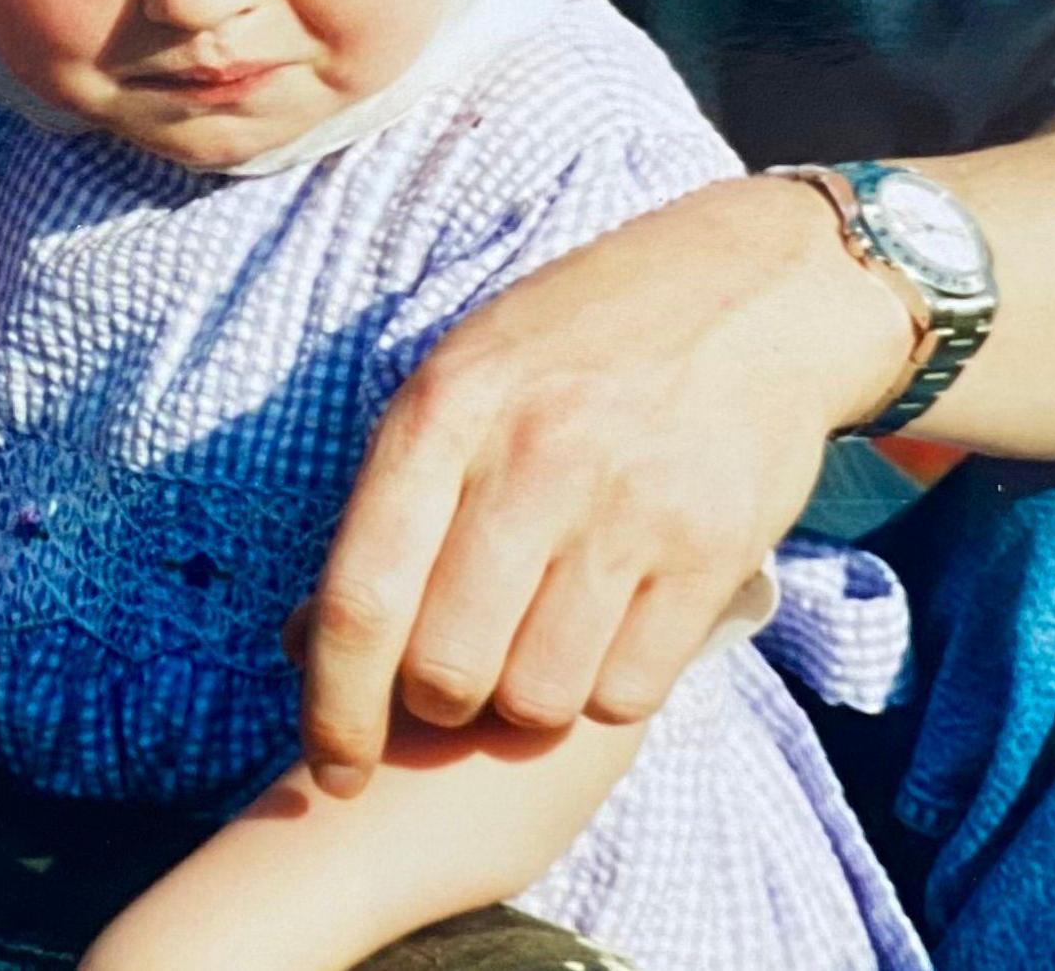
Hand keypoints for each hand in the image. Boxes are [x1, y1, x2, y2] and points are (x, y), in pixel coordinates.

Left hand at [290, 175, 910, 792]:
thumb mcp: (459, 377)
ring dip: (523, 701)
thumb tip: (304, 641)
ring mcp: (629, 506)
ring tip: (533, 645)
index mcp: (444, 413)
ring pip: (537, 696)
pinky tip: (604, 632)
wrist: (750, 289)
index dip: (333, 707)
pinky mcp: (712, 548)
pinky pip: (629, 688)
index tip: (333, 765)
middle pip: (446, 668)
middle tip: (454, 676)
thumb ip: (389, 501)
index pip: (360, 597)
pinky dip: (604, 687)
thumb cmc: (575, 343)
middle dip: (435, 702)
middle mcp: (533, 459)